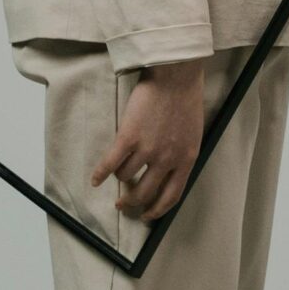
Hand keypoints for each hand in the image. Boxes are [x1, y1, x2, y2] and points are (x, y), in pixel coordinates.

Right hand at [92, 59, 205, 221]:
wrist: (175, 74)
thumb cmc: (186, 99)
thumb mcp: (193, 133)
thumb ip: (181, 155)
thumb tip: (166, 172)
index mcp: (186, 159)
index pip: (171, 196)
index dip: (156, 210)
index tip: (146, 215)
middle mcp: (167, 159)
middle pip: (144, 193)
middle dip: (132, 202)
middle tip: (123, 203)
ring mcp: (147, 149)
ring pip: (125, 177)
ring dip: (119, 178)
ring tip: (116, 174)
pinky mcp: (129, 137)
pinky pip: (110, 164)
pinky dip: (100, 174)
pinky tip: (95, 180)